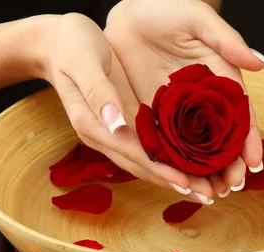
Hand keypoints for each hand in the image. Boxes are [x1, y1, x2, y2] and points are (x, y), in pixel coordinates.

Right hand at [35, 13, 190, 188]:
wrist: (55, 43)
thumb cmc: (69, 45)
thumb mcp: (83, 61)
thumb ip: (98, 92)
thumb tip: (116, 123)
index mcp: (91, 123)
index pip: (131, 153)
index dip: (160, 169)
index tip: (186, 183)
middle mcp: (101, 135)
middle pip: (141, 166)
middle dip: (174, 182)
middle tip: (208, 196)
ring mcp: (111, 134)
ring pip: (145, 163)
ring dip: (174, 177)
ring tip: (205, 190)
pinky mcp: (121, 126)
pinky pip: (146, 149)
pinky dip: (168, 161)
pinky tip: (191, 166)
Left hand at [104, 0, 263, 200]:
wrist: (128, 11)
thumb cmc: (166, 8)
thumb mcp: (199, 21)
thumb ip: (229, 43)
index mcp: (219, 81)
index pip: (240, 115)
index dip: (249, 139)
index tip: (255, 163)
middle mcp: (200, 102)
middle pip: (218, 141)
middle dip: (227, 166)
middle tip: (231, 188)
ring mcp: (176, 112)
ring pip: (193, 150)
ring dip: (202, 173)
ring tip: (209, 194)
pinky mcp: (151, 115)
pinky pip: (163, 144)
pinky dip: (171, 164)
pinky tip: (177, 182)